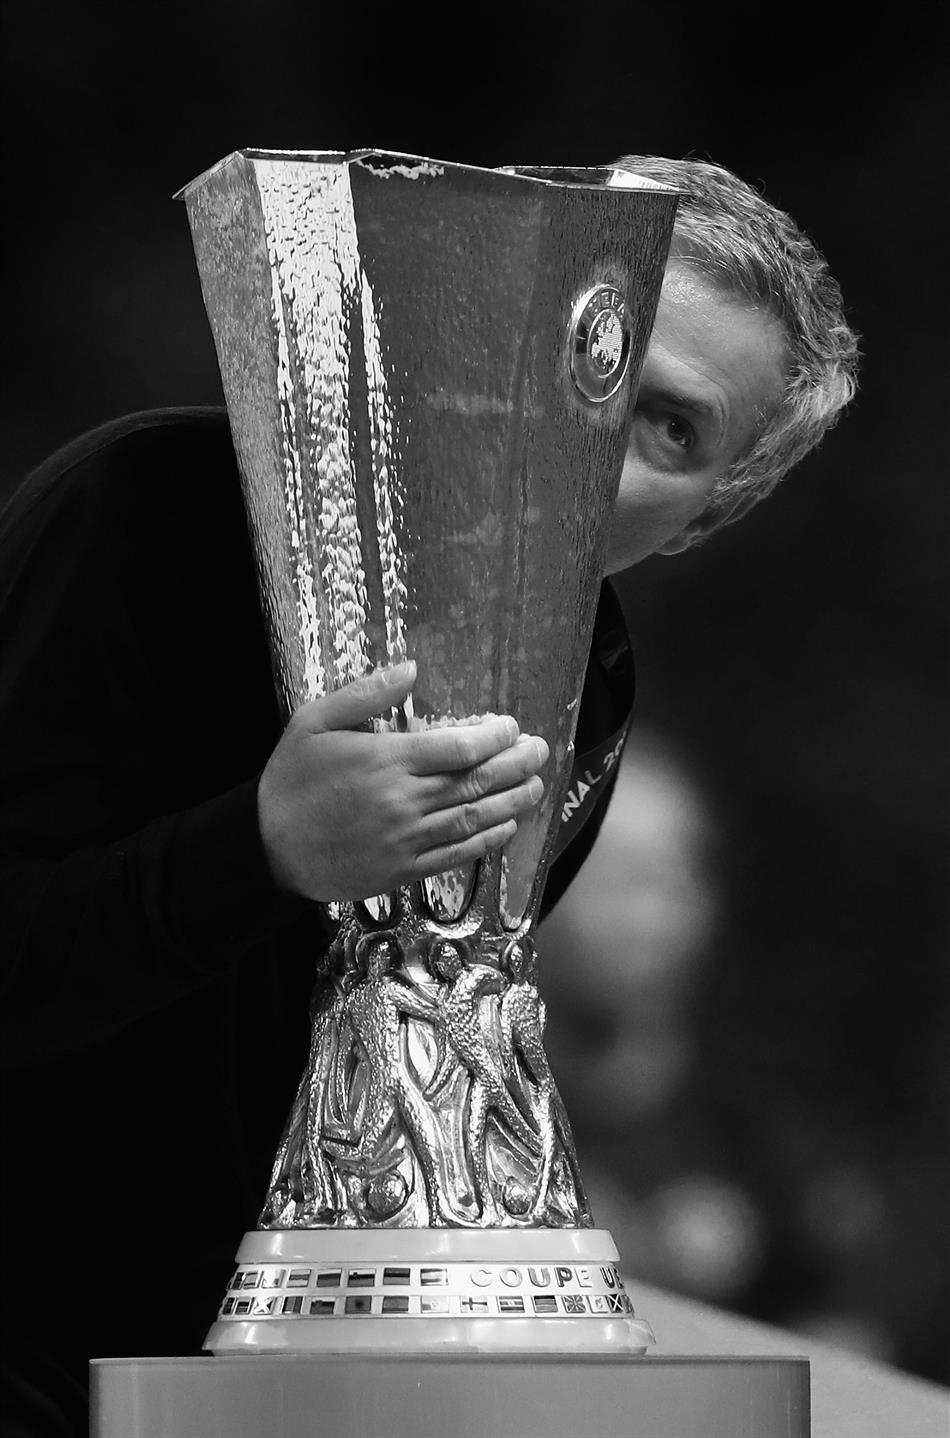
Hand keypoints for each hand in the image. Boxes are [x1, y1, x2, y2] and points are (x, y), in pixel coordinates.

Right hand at [257, 661, 548, 901]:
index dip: (494, 737)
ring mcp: (405, 840)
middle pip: (475, 782)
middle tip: (541, 751)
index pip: (459, 748)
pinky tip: (506, 826)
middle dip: (516, 765)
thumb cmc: (290, 779)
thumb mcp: (315, 721)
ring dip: (512, 801)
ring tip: (536, 785)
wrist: (266, 848)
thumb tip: (412, 669)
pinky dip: (486, 841)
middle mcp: (403, 801)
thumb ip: (366, 694)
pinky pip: (455, 855)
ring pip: (473, 818)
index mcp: (386, 761)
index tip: (509, 726)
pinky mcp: (402, 870)